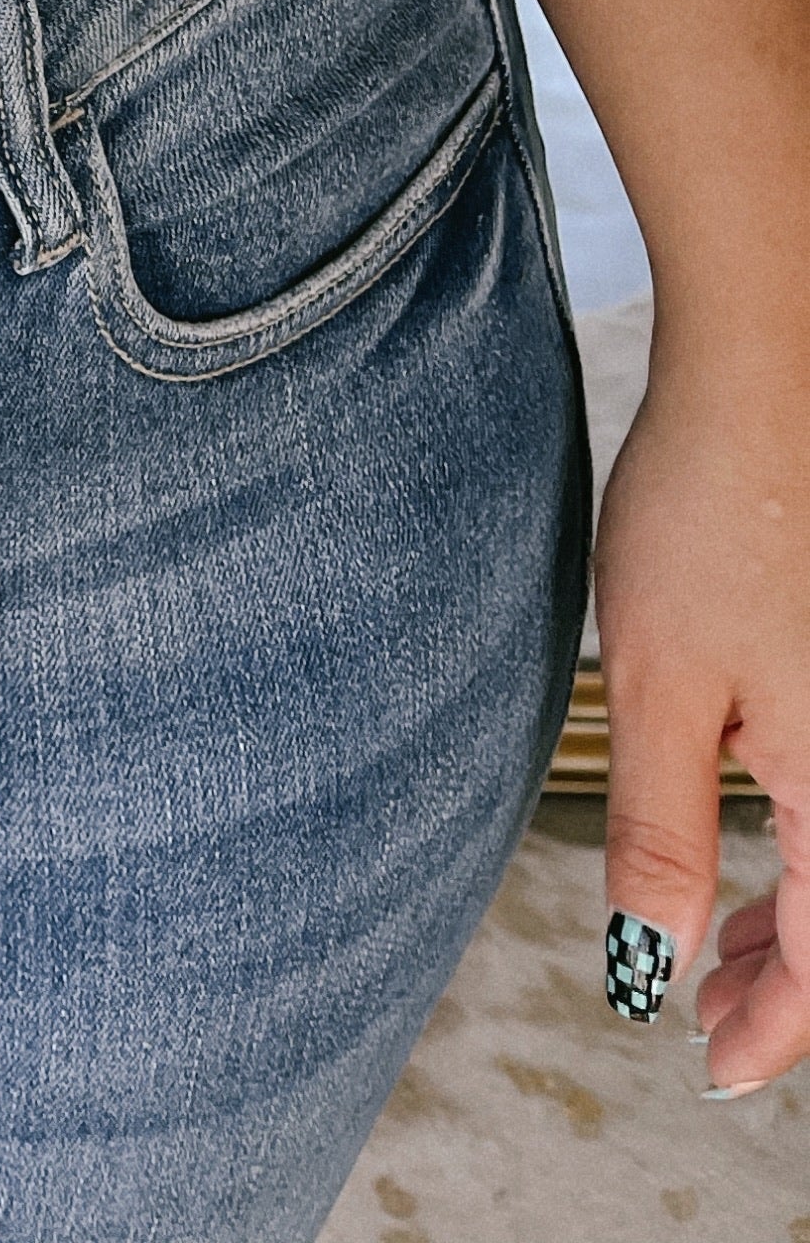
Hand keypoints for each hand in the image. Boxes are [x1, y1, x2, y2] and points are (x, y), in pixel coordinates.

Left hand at [592, 329, 809, 1092]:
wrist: (768, 379)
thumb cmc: (705, 512)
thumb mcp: (658, 683)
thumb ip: (663, 832)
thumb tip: (650, 960)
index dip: (772, 1031)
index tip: (705, 1064)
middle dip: (785, 987)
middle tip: (699, 1015)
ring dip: (798, 921)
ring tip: (712, 946)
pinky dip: (807, 846)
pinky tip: (753, 845)